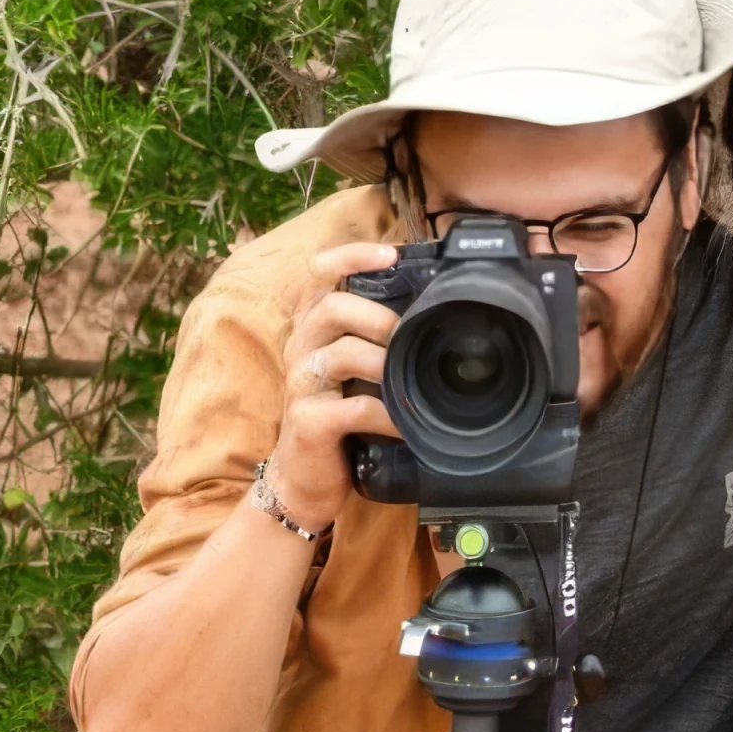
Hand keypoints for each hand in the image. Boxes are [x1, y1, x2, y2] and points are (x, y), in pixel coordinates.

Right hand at [266, 241, 403, 531]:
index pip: (319, 273)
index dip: (351, 256)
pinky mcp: (308, 421)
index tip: (390, 253)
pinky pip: (355, 407)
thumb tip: (431, 313)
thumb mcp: (353, 370)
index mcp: (313, 328)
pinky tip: (409, 425)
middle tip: (407, 336)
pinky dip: (390, 414)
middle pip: (332, 307)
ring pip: (343, 353)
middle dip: (379, 317)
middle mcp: (301, 348)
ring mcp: (301, 384)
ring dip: (386, 364)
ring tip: (409, 381)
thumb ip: (375, 340)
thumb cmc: (338, 418)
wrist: (304, 478)